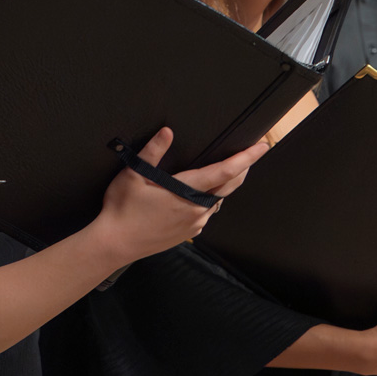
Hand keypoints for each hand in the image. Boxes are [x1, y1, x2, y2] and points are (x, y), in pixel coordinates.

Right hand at [91, 126, 266, 263]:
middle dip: (244, 168)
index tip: (261, 146)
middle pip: (229, 185)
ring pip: (219, 200)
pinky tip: (204, 193)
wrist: (115, 244)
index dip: (246, 158)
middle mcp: (196, 209)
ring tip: (229, 169)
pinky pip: (207, 212)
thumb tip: (167, 132)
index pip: (224, 171)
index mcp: (185, 192)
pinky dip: (212, 199)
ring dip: (227, 184)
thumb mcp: (132, 175)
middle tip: (253, 152)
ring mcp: (194, 223)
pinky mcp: (189, 233)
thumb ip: (152, 152)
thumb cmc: (121, 209)